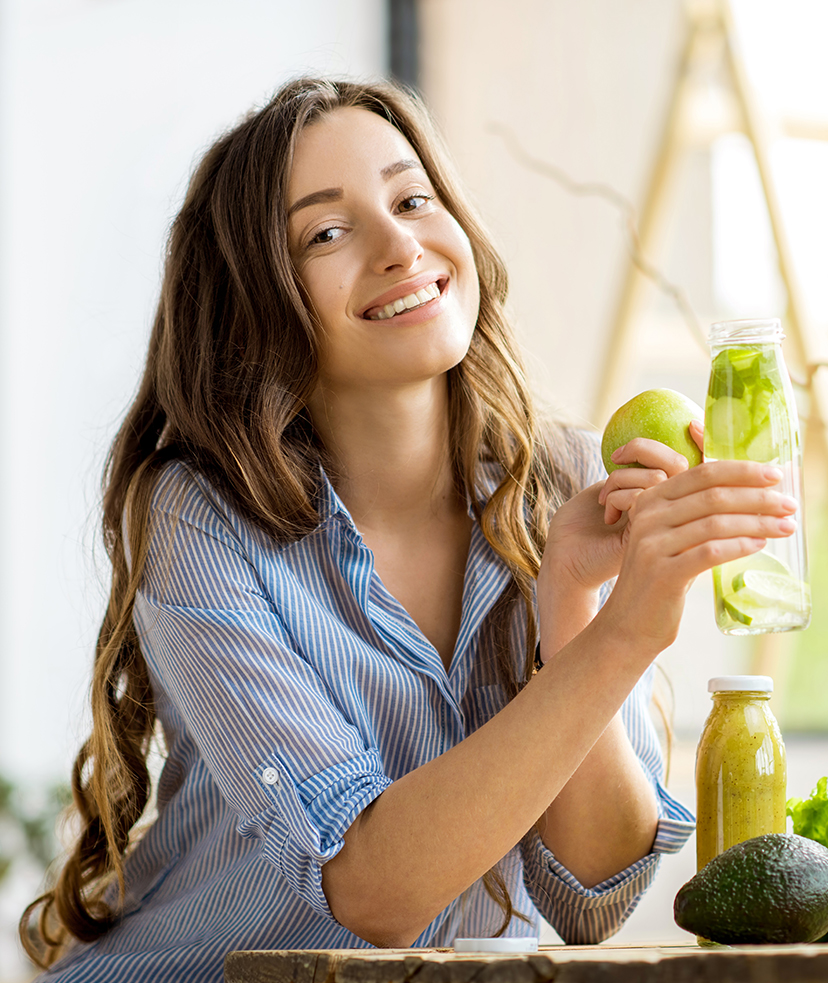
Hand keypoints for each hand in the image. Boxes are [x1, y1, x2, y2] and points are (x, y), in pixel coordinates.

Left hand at [542, 431, 696, 593]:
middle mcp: (673, 513)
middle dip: (644, 450)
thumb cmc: (582, 524)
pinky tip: (609, 516)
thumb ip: (636, 472)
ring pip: (659, 478)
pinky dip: (619, 496)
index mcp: (667, 500)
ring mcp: (664, 527)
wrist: (567, 561)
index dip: (705, 443)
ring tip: (605, 500)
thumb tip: (658, 446)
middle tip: (617, 456)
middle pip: (681, 464)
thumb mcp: (609, 489)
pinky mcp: (650, 536)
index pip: (699, 465)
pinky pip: (644, 498)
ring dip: (622, 478)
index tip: (694, 425)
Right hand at [601, 457, 797, 653]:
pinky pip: (710, 552)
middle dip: (758, 497)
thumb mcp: (669, 537)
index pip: (701, 474)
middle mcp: (647, 516)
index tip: (774, 475)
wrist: (629, 622)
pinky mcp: (663, 573)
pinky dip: (740, 546)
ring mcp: (652, 544)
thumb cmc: (660, 577)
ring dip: (757, 522)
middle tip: (788, 505)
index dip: (741, 471)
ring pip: (715, 523)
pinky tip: (759, 544)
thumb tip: (752, 495)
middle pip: (712, 496)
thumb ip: (695, 513)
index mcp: (650, 500)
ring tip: (784, 527)